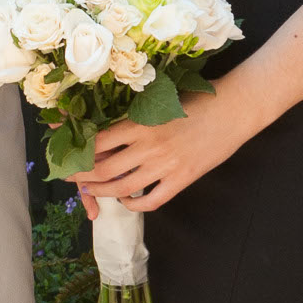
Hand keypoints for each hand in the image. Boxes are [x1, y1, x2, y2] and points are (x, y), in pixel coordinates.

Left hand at [73, 82, 248, 214]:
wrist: (235, 108)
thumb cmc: (198, 98)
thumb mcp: (160, 100)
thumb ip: (135, 115)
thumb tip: (105, 127)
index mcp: (140, 122)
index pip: (97, 142)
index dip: (78, 151)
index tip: (67, 154)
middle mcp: (149, 146)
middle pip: (103, 169)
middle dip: (81, 176)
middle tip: (72, 177)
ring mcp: (165, 166)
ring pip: (122, 188)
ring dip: (102, 192)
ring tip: (91, 191)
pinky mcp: (182, 180)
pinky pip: (151, 201)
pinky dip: (134, 204)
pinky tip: (127, 200)